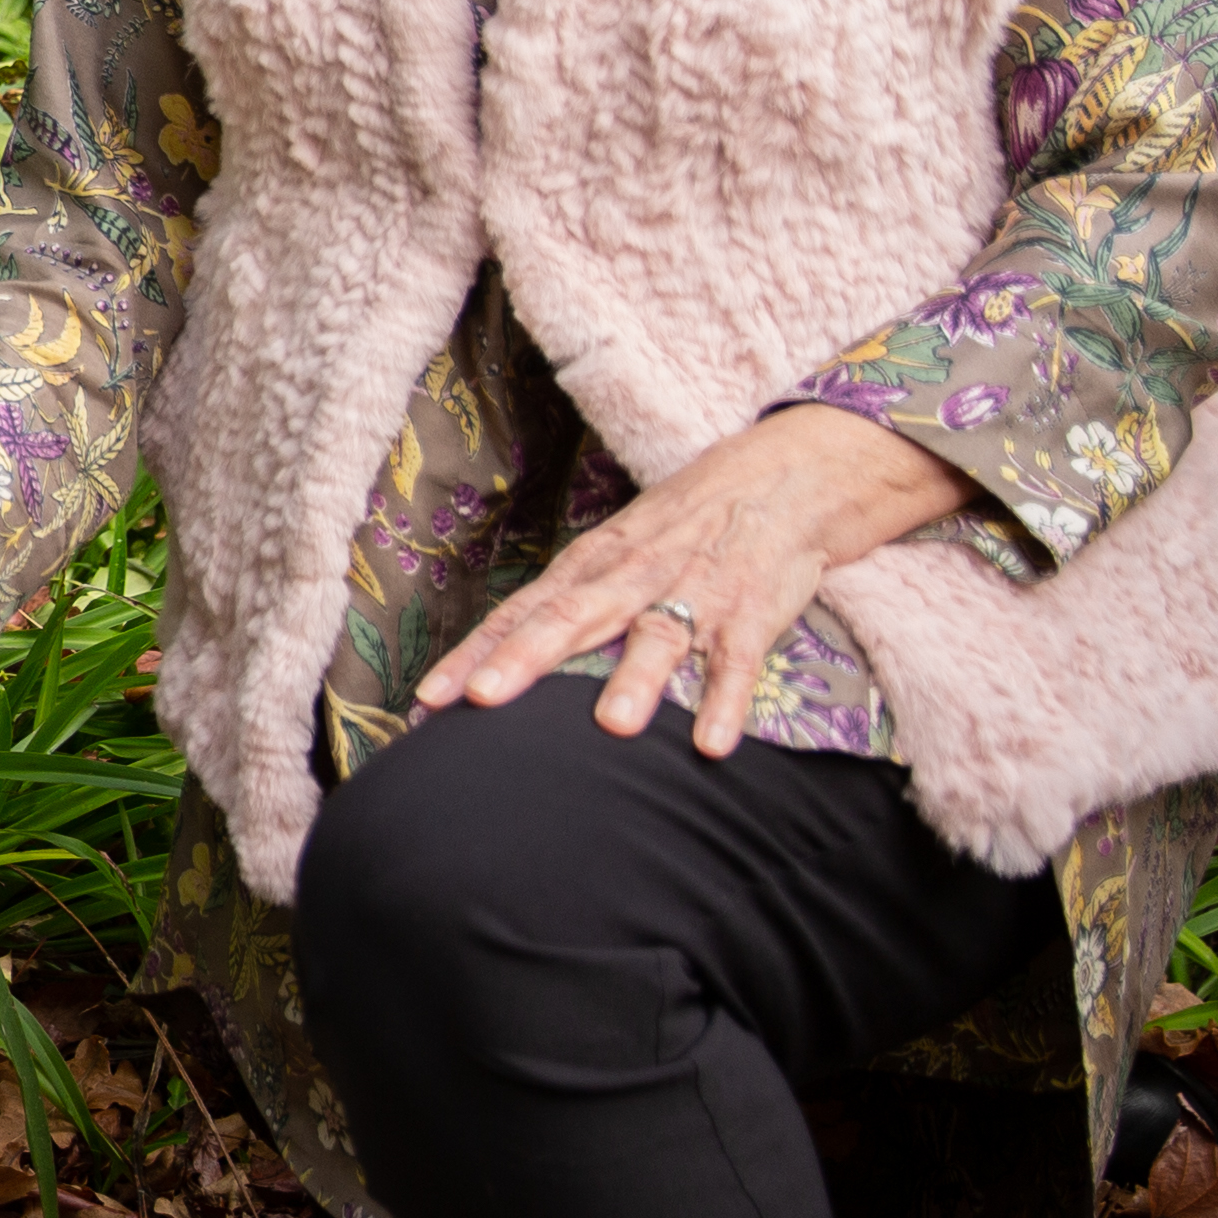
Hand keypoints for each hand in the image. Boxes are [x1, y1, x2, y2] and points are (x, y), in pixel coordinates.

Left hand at [416, 404, 969, 753]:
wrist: (789, 474)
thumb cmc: (689, 524)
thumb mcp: (622, 550)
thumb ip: (571, 603)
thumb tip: (501, 662)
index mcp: (595, 563)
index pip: (522, 611)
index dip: (474, 654)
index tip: (428, 699)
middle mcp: (635, 574)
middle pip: (571, 618)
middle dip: (524, 660)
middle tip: (480, 702)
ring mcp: (695, 590)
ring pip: (659, 636)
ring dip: (637, 680)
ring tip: (612, 728)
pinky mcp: (752, 609)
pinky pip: (738, 659)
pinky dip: (727, 699)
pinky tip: (712, 743)